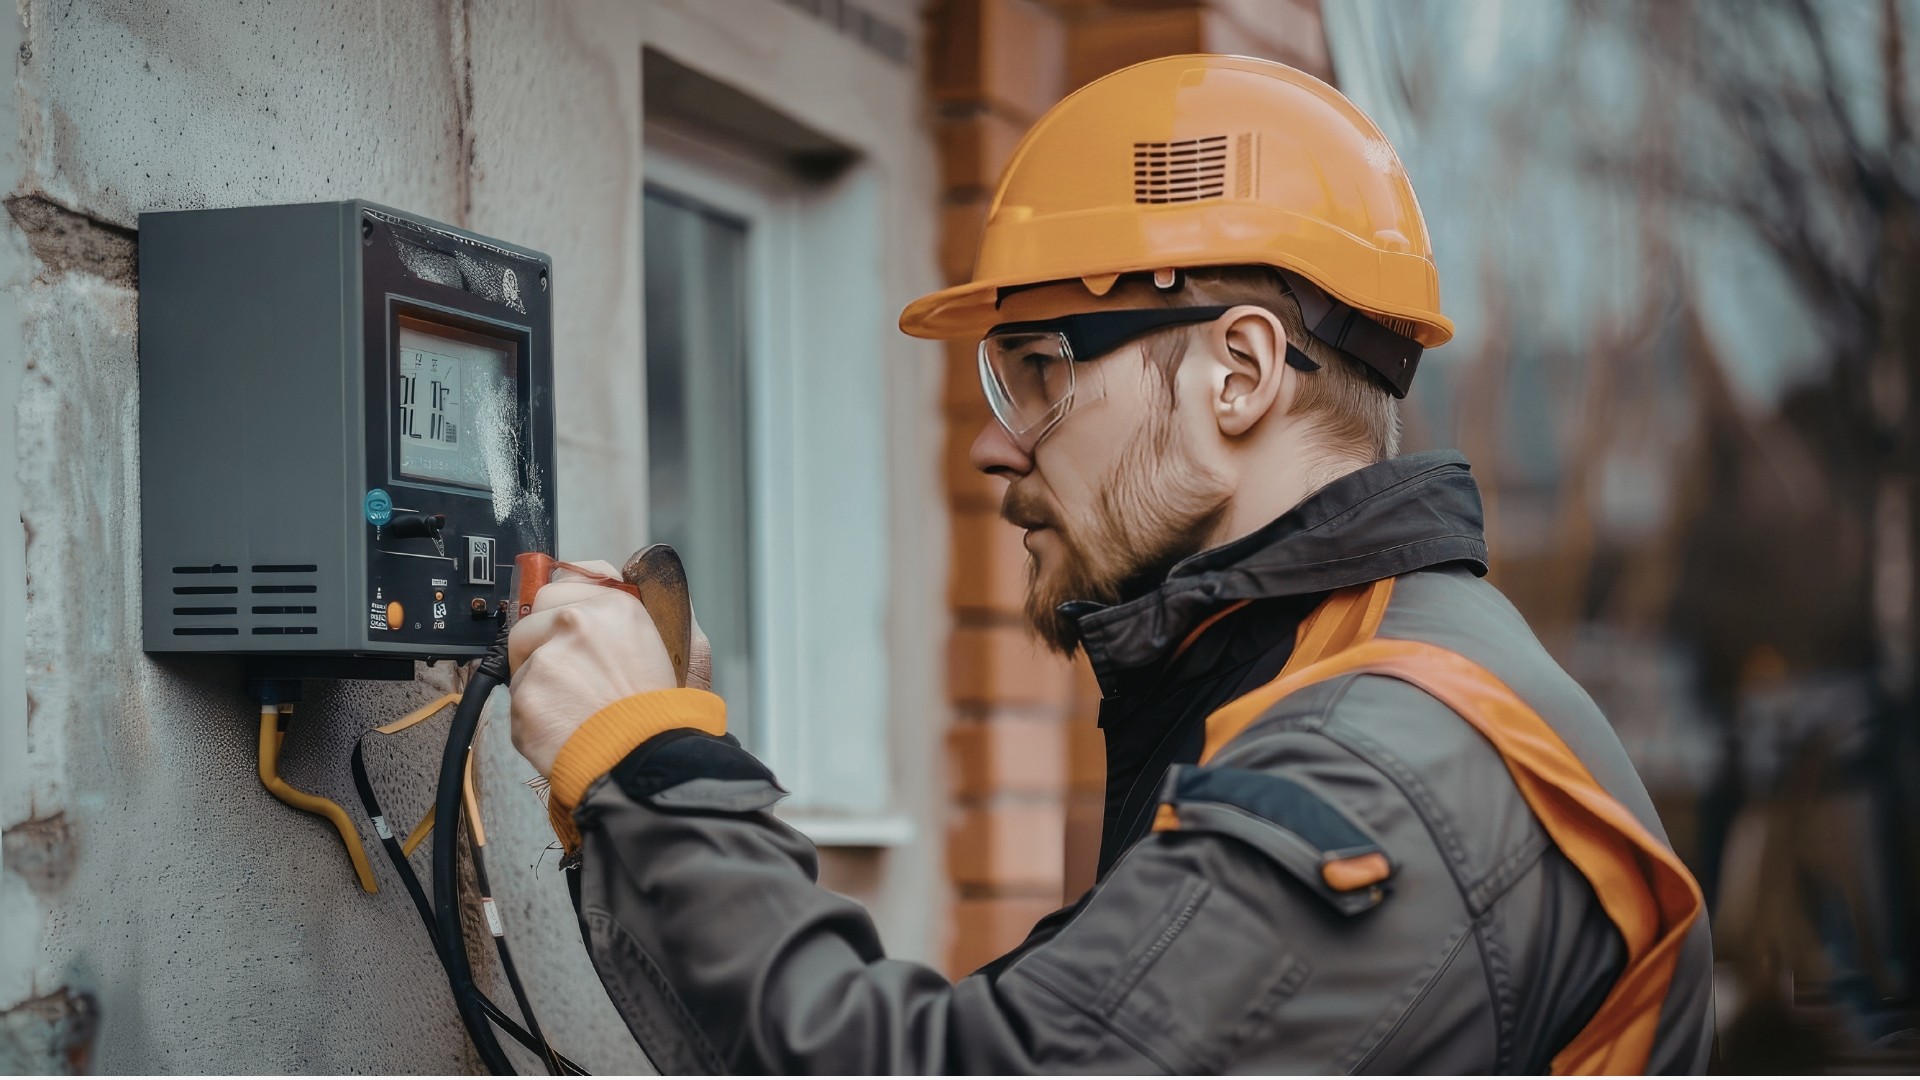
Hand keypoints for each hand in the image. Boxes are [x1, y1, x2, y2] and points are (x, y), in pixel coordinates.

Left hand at [508, 559, 679, 774]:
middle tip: (562, 673)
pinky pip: (518, 701)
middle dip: (537, 642)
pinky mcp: (525, 693)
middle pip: (531, 618)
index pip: (562, 585)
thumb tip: (612, 590)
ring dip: (538, 684)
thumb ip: (631, 620)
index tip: (556, 624)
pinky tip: (562, 729)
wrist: (644, 757)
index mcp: (616, 607)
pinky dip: (534, 717)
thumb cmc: (658, 713)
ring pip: (522, 664)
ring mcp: (548, 657)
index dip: (557, 609)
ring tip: (572, 710)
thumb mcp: (667, 648)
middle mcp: (578, 622)